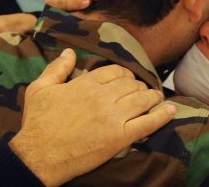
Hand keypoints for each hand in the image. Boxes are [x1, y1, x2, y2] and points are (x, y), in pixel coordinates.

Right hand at [9, 49, 174, 186]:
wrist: (38, 156)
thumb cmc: (37, 123)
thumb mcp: (40, 89)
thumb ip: (57, 69)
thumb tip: (70, 52)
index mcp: (86, 84)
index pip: (115, 71)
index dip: (123, 74)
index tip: (125, 80)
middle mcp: (102, 97)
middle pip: (131, 83)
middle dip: (138, 85)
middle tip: (140, 91)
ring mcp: (113, 117)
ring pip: (142, 99)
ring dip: (152, 96)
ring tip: (155, 98)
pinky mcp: (119, 138)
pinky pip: (147, 124)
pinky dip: (162, 116)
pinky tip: (170, 110)